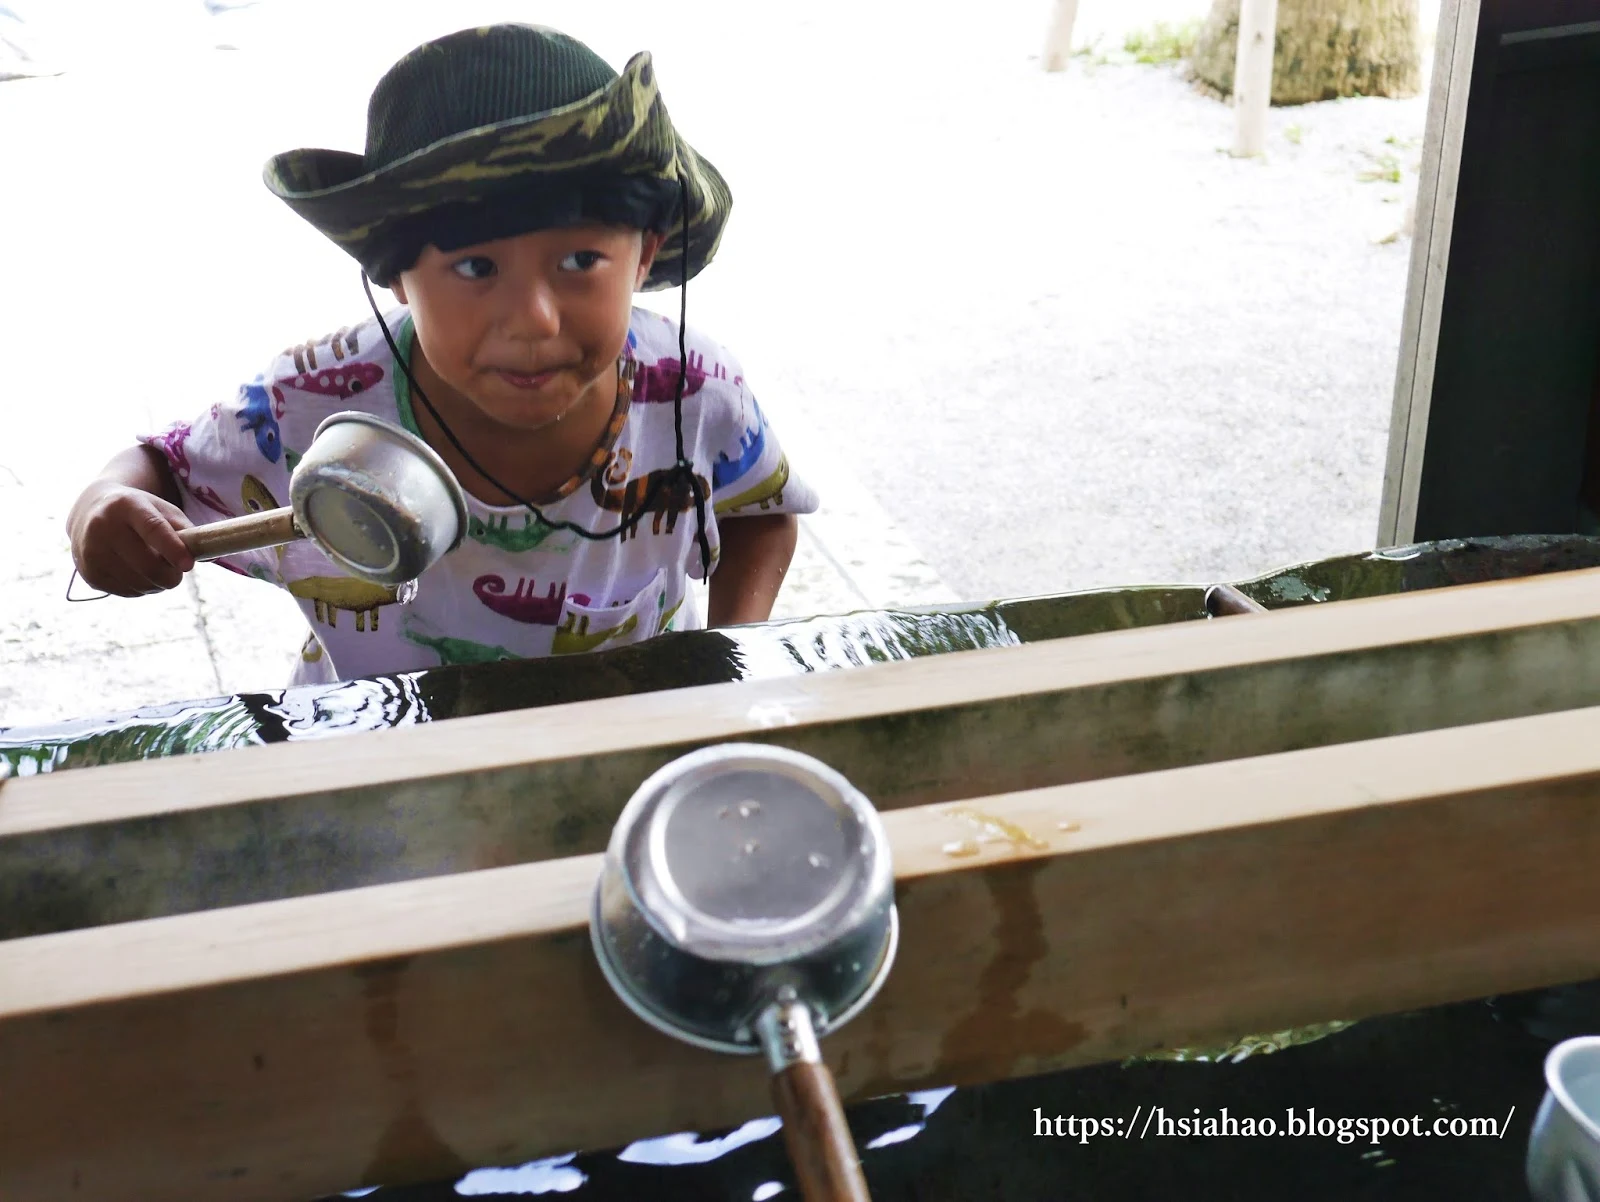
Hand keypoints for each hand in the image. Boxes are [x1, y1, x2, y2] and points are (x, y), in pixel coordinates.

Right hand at [67, 485, 197, 596]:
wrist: (91, 512)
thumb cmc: (139, 513)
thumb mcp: (163, 511)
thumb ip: (187, 531)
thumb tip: (208, 557)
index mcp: (127, 505)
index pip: (153, 529)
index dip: (173, 550)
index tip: (188, 565)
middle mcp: (103, 526)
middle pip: (147, 564)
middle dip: (171, 575)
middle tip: (177, 572)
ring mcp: (91, 551)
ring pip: (139, 583)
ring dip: (158, 584)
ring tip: (157, 569)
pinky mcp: (89, 573)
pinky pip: (127, 592)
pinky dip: (141, 589)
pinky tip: (138, 573)